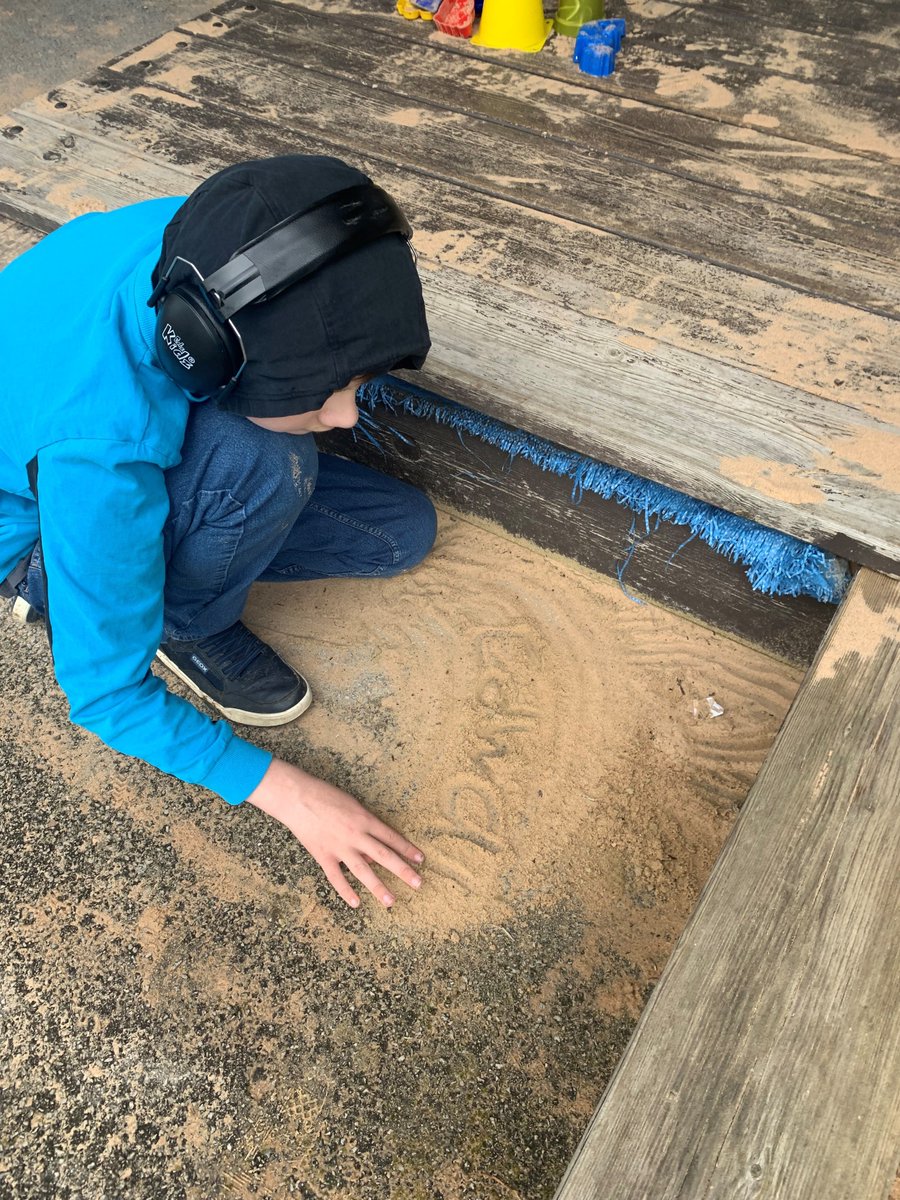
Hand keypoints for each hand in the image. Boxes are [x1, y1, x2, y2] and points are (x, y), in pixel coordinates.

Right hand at [245, 757, 423, 908]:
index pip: (391, 837)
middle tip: (418, 883)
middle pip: (384, 856)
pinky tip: (356, 903)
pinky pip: (337, 877)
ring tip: (391, 902)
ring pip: (363, 871)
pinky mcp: (323, 856)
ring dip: (378, 887)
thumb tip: (373, 851)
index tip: (420, 860)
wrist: (298, 798)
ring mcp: (340, 847)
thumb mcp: (353, 805)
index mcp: (365, 820)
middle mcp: (356, 835)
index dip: (407, 849)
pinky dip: (346, 891)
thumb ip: (365, 826)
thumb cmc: (327, 796)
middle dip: (403, 870)